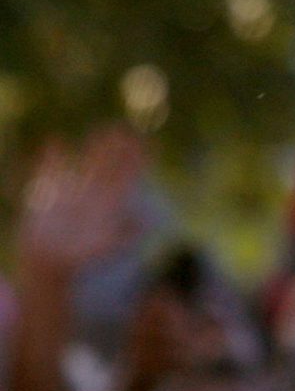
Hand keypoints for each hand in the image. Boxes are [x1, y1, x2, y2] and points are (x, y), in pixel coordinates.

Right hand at [15, 129, 144, 278]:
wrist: (52, 263)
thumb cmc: (83, 259)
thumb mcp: (108, 247)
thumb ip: (127, 234)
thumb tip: (147, 220)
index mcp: (111, 207)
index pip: (127, 178)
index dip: (136, 161)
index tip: (148, 143)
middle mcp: (96, 197)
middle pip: (110, 167)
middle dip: (119, 149)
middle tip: (128, 127)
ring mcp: (74, 193)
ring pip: (87, 165)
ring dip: (95, 148)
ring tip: (103, 129)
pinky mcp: (51, 194)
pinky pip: (52, 171)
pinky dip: (53, 157)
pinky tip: (56, 142)